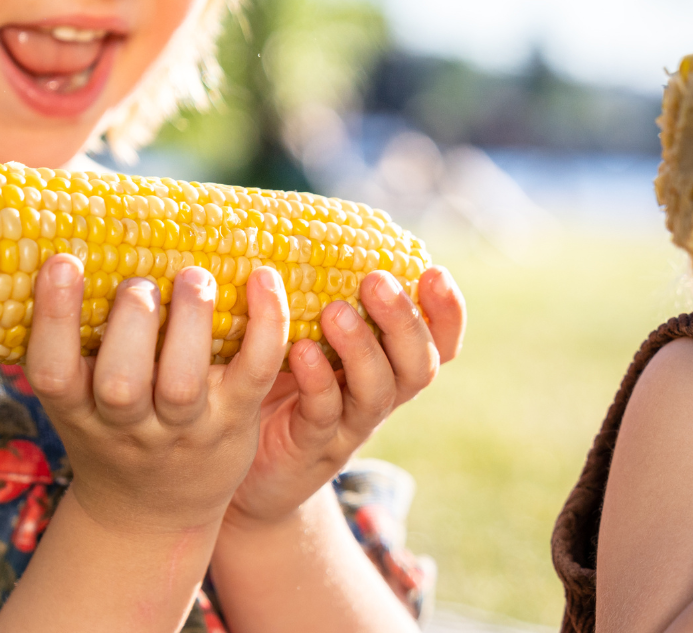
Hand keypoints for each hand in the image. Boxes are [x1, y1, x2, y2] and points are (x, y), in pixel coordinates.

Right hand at [25, 254, 290, 534]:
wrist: (153, 515)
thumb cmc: (112, 433)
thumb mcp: (77, 403)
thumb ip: (73, 345)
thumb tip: (65, 251)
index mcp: (78, 411)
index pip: (52, 371)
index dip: (55, 319)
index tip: (63, 261)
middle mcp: (128, 426)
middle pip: (121, 384)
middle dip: (131, 325)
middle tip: (139, 284)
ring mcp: (184, 429)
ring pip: (183, 384)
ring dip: (191, 323)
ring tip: (195, 277)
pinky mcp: (234, 421)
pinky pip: (254, 371)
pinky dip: (265, 324)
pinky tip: (263, 278)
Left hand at [224, 265, 464, 531]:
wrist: (245, 471)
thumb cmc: (275, 385)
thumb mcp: (304, 336)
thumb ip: (314, 295)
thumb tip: (297, 220)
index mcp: (388, 363)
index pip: (439, 341)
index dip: (447, 311)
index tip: (434, 271)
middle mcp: (380, 395)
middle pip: (419, 365)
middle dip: (404, 321)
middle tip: (375, 281)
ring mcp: (350, 425)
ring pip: (378, 391)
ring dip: (362, 348)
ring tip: (335, 311)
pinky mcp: (312, 448)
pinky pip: (324, 414)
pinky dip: (317, 381)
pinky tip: (300, 352)